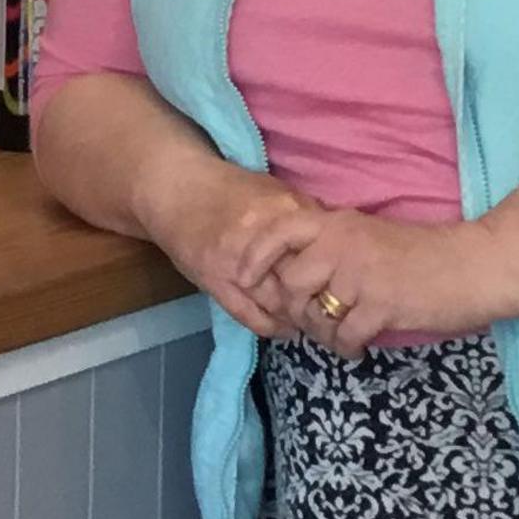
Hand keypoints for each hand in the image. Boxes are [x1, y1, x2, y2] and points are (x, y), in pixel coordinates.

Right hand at [130, 161, 322, 338]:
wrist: (176, 189)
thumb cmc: (227, 189)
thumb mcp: (272, 190)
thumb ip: (301, 213)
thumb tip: (335, 239)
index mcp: (282, 211)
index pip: (322, 251)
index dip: (335, 271)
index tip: (342, 282)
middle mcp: (261, 238)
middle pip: (303, 280)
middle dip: (319, 298)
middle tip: (330, 308)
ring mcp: (237, 263)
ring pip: (280, 303)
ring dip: (297, 317)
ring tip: (310, 321)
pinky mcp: (215, 282)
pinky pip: (252, 316)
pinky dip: (273, 327)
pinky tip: (284, 329)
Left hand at [231, 204, 462, 356]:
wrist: (476, 265)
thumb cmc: (426, 254)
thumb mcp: (371, 236)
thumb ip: (335, 247)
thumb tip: (296, 273)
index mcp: (339, 224)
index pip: (279, 231)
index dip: (254, 256)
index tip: (245, 278)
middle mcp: (342, 245)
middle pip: (289, 284)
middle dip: (296, 310)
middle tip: (316, 321)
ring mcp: (360, 276)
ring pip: (314, 316)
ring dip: (323, 334)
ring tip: (341, 336)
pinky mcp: (380, 306)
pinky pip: (344, 337)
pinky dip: (347, 348)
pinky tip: (359, 348)